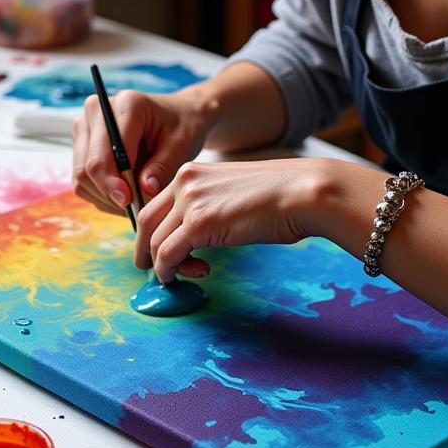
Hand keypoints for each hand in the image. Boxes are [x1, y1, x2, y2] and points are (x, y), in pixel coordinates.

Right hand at [72, 86, 218, 215]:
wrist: (177, 115)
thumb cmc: (182, 127)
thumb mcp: (181, 146)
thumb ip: (162, 168)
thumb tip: (144, 191)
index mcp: (125, 106)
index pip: (103, 155)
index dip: (112, 184)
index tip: (129, 202)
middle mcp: (97, 111)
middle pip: (86, 167)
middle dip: (109, 193)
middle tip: (134, 208)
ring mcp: (85, 126)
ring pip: (80, 176)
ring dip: (104, 196)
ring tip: (133, 201)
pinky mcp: (81, 142)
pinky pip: (81, 180)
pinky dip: (100, 194)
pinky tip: (124, 193)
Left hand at [135, 157, 330, 282]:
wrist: (302, 192)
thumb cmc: (279, 196)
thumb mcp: (231, 193)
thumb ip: (208, 206)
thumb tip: (194, 234)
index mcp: (191, 172)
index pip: (156, 204)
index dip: (152, 230)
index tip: (159, 249)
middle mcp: (184, 182)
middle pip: (145, 221)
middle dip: (145, 249)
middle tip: (152, 269)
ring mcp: (189, 202)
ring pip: (155, 242)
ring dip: (164, 266)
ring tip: (183, 275)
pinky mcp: (198, 224)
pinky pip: (168, 255)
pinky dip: (170, 271)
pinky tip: (189, 274)